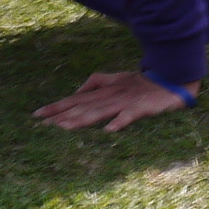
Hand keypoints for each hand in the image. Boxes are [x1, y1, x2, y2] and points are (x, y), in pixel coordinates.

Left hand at [35, 68, 194, 132]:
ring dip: (82, 120)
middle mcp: (110, 96)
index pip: (75, 99)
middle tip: (42, 124)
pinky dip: (119, 121)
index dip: (56, 106)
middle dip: (62, 114)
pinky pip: (129, 115)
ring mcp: (125, 101)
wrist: (172, 77)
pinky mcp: (141, 107)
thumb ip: (96, 82)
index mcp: (104, 91)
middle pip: (82, 106)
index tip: (36, 115)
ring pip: (100, 111)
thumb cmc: (142, 82)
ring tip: (65, 128)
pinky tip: (109, 130)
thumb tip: (76, 90)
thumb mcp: (116, 79)